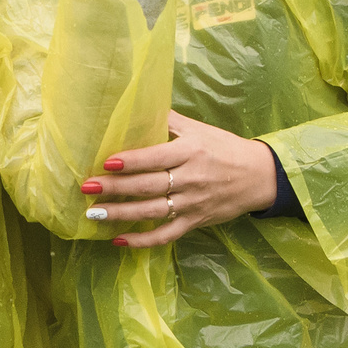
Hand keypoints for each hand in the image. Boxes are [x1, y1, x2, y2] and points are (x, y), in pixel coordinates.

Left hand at [81, 110, 278, 247]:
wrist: (259, 176)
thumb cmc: (224, 148)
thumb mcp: (200, 129)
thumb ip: (169, 122)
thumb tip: (138, 107)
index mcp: (190, 152)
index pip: (156, 158)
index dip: (131, 161)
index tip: (106, 162)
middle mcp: (190, 179)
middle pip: (148, 186)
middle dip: (115, 188)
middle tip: (87, 188)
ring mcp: (192, 204)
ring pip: (152, 212)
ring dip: (121, 214)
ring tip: (94, 214)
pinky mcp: (195, 222)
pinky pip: (165, 235)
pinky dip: (142, 240)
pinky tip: (119, 240)